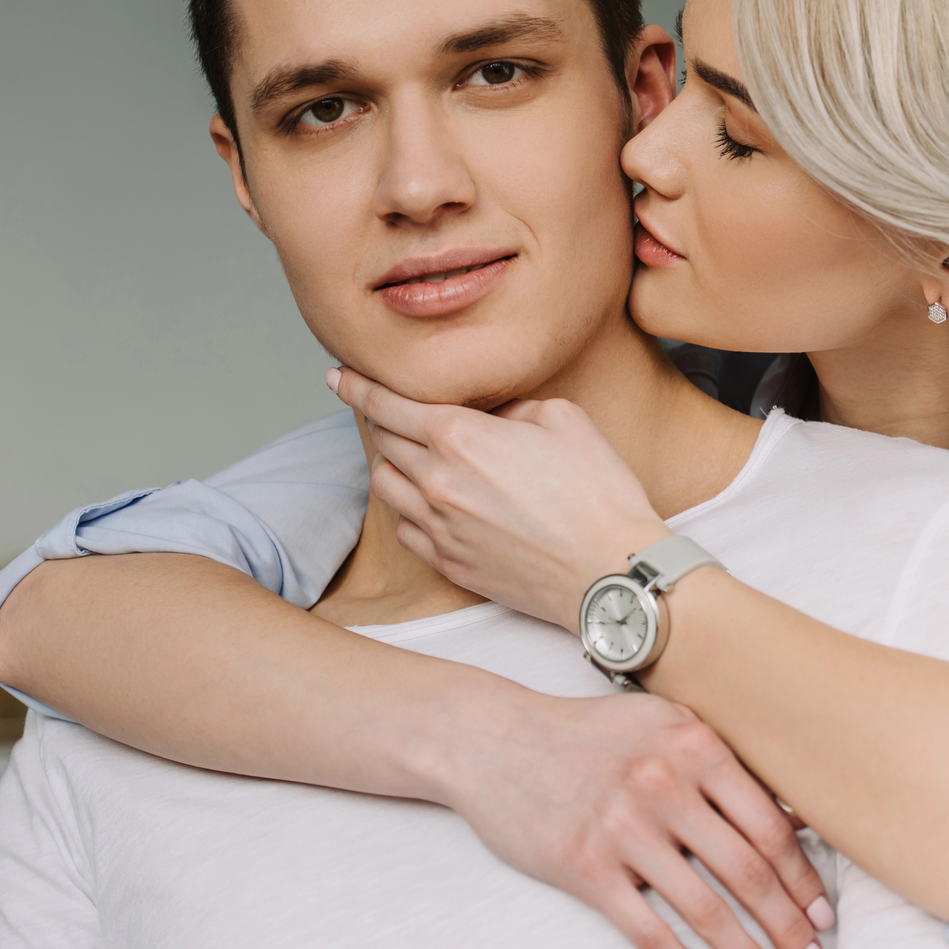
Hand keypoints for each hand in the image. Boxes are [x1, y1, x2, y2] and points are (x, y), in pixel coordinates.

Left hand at [330, 367, 669, 629]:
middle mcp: (438, 482)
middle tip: (382, 408)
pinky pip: (407, 529)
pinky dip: (409, 508)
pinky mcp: (450, 563)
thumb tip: (495, 416)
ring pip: (385, 486)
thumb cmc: (599, 494)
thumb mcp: (565, 419)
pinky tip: (430, 500)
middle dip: (378, 419)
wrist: (611, 572)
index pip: (386, 404)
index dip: (357, 386)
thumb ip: (514, 406)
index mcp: (461, 438)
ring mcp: (440, 528)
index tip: (338, 376)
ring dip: (391, 463)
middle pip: (382, 441)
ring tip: (409, 454)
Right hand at [444, 687, 833, 948]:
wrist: (494, 738)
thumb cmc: (587, 734)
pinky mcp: (583, 864)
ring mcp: (622, 826)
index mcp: (694, 746)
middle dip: (790, 928)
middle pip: (748, 873)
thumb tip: (792, 819)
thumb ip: (722, 764)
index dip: (805, 879)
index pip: (769, 826)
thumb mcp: (662, 725)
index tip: (825, 914)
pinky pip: (647, 929)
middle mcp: (663, 784)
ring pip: (705, 909)